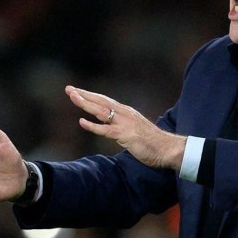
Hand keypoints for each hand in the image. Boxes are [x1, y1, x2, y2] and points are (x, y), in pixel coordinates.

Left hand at [65, 86, 185, 169]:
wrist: (168, 148)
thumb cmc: (153, 142)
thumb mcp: (135, 130)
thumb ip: (123, 126)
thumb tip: (112, 127)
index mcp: (127, 112)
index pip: (105, 101)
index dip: (90, 96)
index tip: (77, 91)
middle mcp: (125, 114)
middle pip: (101, 101)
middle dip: (84, 94)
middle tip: (68, 89)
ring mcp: (125, 124)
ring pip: (101, 111)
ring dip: (86, 104)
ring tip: (73, 97)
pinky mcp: (125, 135)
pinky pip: (105, 130)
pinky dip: (93, 126)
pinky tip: (82, 122)